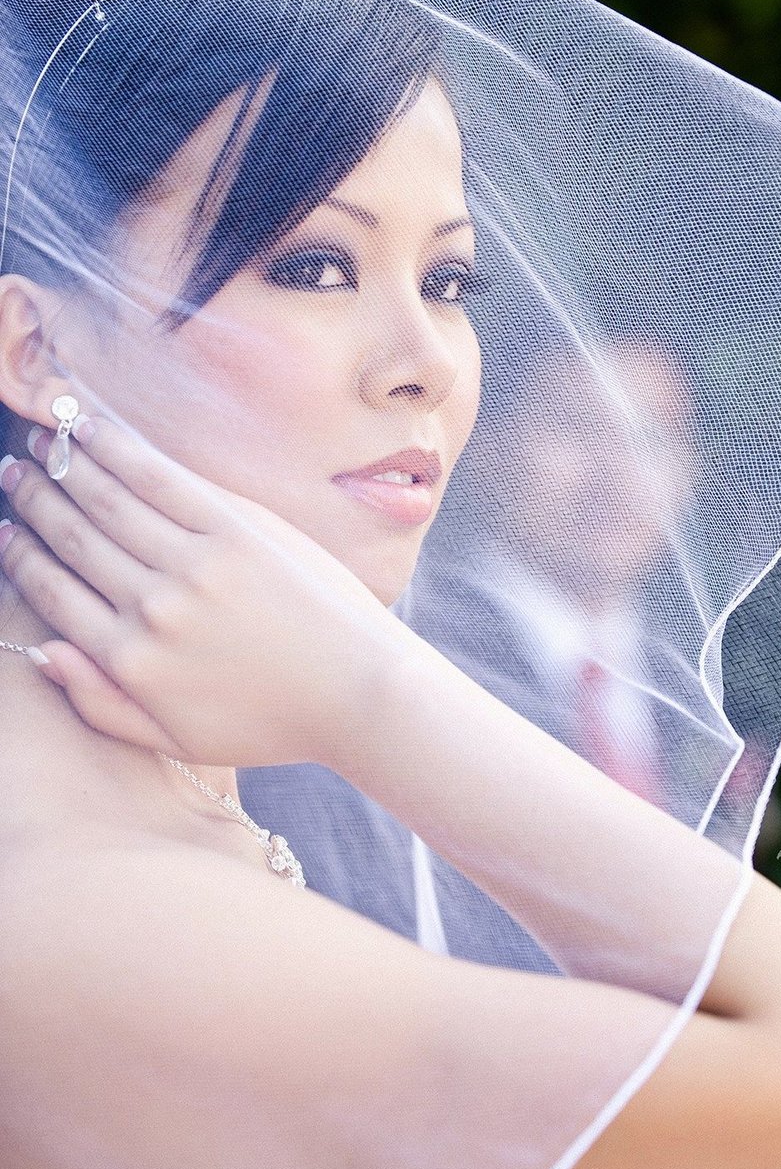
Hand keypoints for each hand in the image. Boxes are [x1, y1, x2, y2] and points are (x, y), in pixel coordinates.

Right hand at [0, 417, 396, 767]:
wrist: (358, 692)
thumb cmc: (272, 722)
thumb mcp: (178, 741)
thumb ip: (101, 703)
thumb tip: (40, 652)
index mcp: (130, 661)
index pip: (53, 594)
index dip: (21, 556)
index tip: (5, 531)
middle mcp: (151, 608)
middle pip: (73, 539)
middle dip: (35, 500)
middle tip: (13, 471)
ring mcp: (192, 563)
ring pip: (105, 501)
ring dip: (64, 465)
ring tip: (41, 441)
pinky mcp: (234, 528)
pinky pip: (158, 478)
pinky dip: (115, 447)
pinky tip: (88, 427)